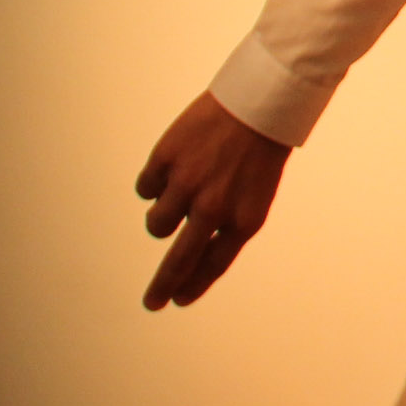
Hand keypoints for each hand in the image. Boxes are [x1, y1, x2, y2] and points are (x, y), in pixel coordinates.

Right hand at [135, 91, 291, 310]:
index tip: (177, 300)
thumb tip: (191, 258)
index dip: (192, 286)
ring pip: (156, 224)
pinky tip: (170, 168)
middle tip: (151, 303)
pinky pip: (146, 188)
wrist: (256, 102)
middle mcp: (213, 208)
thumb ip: (226, 226)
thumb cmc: (259, 152)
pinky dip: (153, 184)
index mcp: (243, 219)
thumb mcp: (254, 196)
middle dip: (162, 286)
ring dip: (161, 218)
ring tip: (177, 194)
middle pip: (179, 261)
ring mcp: (186, 184)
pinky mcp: (165, 160)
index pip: (212, 266)